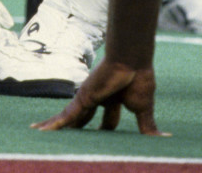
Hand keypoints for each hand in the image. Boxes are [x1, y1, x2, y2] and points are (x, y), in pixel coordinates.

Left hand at [31, 62, 165, 135]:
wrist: (131, 61)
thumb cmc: (139, 80)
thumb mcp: (144, 109)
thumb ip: (148, 126)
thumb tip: (163, 139)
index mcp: (114, 99)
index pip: (108, 119)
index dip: (105, 129)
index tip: (102, 138)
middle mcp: (98, 98)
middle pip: (84, 119)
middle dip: (78, 129)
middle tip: (71, 141)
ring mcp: (87, 99)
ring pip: (69, 119)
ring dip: (56, 128)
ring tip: (41, 135)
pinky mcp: (80, 99)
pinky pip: (63, 116)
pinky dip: (52, 125)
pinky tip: (38, 131)